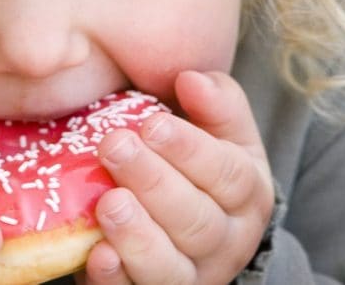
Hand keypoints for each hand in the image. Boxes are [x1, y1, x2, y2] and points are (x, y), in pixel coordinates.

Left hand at [77, 71, 273, 284]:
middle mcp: (226, 242)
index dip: (190, 150)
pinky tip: (96, 254)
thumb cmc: (195, 168)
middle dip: (154, 183)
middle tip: (114, 147)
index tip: (151, 124)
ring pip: (171, 266)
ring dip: (138, 235)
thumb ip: (215, 104)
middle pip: (197, 220)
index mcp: (247, 195)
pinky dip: (116, 277)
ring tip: (108, 202)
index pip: (228, 175)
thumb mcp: (220, 134)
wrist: (185, 232)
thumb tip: (192, 79)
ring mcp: (190, 276)